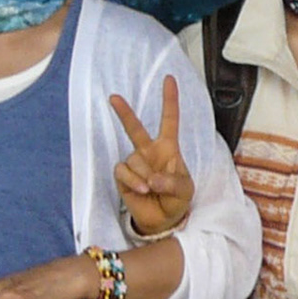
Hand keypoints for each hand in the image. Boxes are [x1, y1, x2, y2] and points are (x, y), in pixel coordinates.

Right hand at [110, 76, 192, 237]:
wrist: (163, 219)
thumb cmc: (177, 199)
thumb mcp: (184, 190)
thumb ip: (172, 182)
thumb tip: (152, 178)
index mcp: (168, 148)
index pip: (169, 120)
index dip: (169, 100)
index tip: (169, 79)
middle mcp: (149, 151)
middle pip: (135, 128)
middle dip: (124, 112)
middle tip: (113, 97)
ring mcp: (135, 161)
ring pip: (134, 161)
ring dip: (145, 178)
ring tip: (153, 189)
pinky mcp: (123, 174)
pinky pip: (124, 172)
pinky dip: (134, 182)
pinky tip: (142, 190)